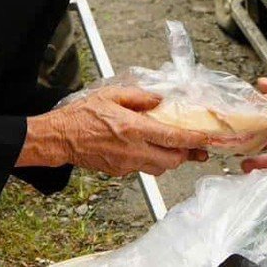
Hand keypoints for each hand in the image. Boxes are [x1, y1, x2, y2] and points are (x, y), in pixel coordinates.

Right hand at [25, 87, 211, 176]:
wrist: (60, 138)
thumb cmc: (82, 115)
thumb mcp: (112, 94)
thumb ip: (139, 97)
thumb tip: (160, 100)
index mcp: (133, 129)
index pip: (172, 138)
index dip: (193, 140)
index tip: (206, 138)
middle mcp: (133, 150)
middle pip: (172, 160)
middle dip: (186, 154)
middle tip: (196, 147)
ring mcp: (126, 164)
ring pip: (159, 168)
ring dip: (170, 159)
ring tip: (174, 149)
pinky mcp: (119, 172)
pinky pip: (143, 169)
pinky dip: (151, 161)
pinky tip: (149, 149)